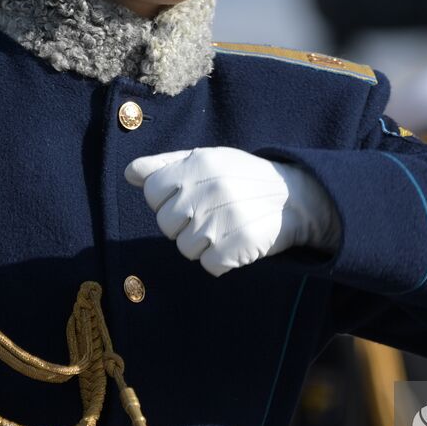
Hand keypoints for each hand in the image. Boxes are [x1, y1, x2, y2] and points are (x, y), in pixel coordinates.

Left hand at [124, 147, 339, 276]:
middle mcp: (210, 189)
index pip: (153, 192)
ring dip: (204, 246)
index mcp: (199, 164)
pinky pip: (210, 265)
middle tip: (213, 215)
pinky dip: (221, 261)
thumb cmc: (244, 179)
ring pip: (186, 249)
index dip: (166, 201)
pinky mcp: (239, 246)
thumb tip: (130, 173)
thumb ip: (166, 165)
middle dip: (185, 225)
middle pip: (166, 225)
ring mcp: (225, 219)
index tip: (189, 200)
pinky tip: (236, 243)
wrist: (296, 198)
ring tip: (226, 229)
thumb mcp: (208, 160)